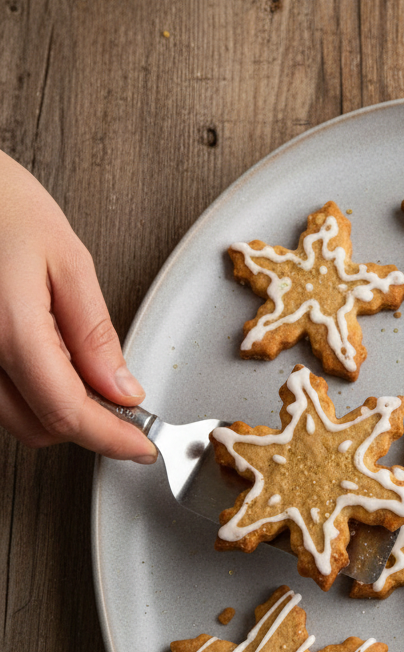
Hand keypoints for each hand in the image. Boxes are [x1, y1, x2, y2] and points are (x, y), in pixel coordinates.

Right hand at [0, 151, 156, 461]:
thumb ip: (95, 334)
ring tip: (85, 369)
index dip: (112, 438)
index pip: (68, 412)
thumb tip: (122, 389)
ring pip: (15, 418)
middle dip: (87, 424)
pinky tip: (50, 360)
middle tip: (124, 401)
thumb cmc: (0, 204)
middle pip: (39, 427)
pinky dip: (30, 393)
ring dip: (57, 411)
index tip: (141, 446)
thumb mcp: (67, 260)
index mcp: (8, 329)